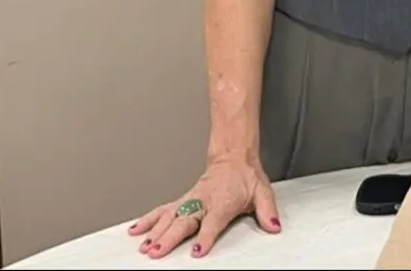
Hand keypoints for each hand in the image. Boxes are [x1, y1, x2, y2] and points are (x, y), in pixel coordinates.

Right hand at [127, 154, 280, 258]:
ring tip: (144, 246)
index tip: (198, 251)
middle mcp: (203, 202)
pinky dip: (147, 220)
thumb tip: (274, 226)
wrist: (234, 158)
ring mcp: (190, 200)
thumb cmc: (246, 178)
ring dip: (155, 232)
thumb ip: (267, 211)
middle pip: (184, 222)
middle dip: (170, 238)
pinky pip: (162, 210)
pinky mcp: (182, 200)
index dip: (205, 237)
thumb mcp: (262, 192)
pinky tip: (136, 230)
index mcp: (222, 202)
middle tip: (157, 252)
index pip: (213, 222)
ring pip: (169, 217)